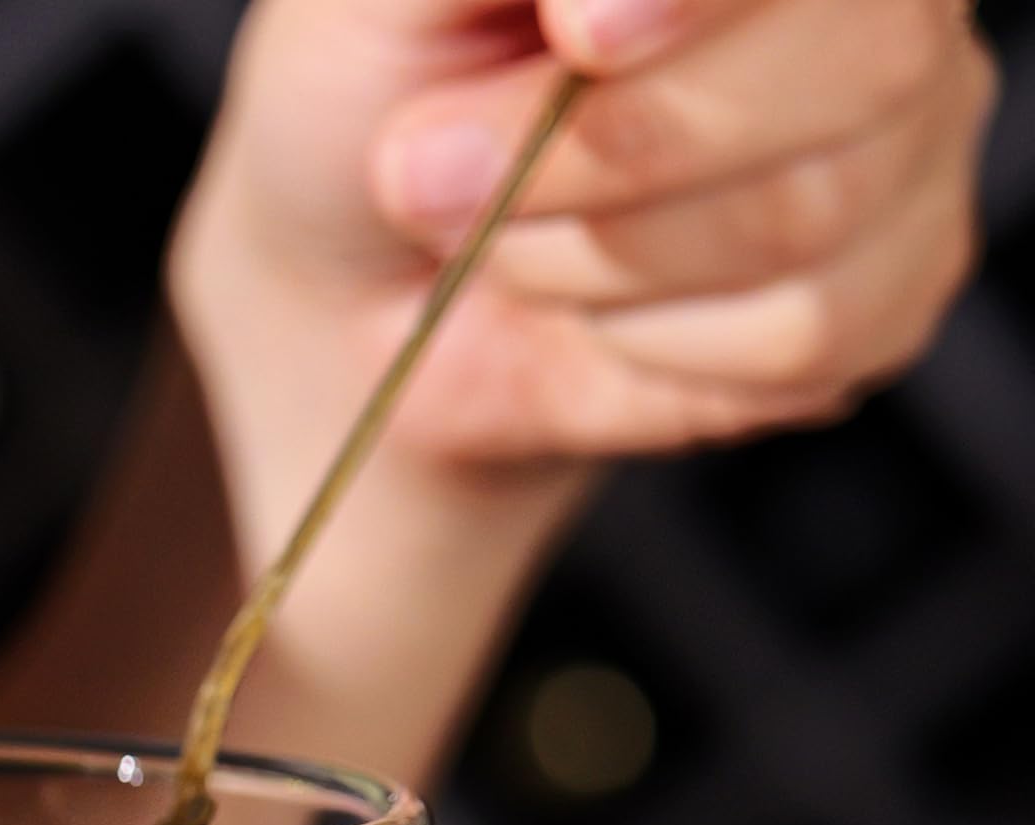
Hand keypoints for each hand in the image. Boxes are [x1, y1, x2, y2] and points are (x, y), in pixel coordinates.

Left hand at [177, 0, 993, 543]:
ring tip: (498, 245)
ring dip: (593, 256)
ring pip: (808, 211)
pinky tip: (586, 311)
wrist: (362, 295)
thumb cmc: (378, 102)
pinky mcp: (885, 289)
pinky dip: (645, 346)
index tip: (579, 31)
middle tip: (435, 176)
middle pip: (864, 57)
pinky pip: (802, 337)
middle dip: (611, 146)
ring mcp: (908, 132)